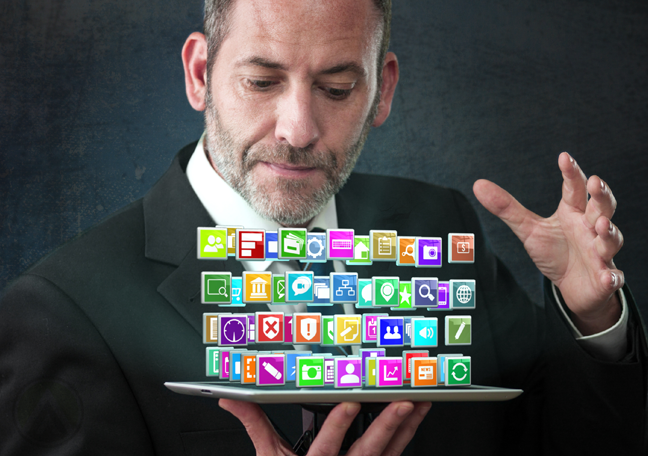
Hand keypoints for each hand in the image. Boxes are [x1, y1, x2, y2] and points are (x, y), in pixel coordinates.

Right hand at [219, 399, 430, 455]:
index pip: (326, 448)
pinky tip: (418, 416)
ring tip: (419, 402)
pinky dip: (408, 435)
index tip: (350, 404)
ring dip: (406, 426)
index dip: (338, 426)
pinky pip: (396, 454)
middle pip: (368, 451)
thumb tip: (232, 400)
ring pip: (390, 451)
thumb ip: (256, 426)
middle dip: (386, 426)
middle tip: (401, 402)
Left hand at [473, 152, 623, 334]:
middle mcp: (591, 228)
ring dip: (609, 232)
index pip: (575, 189)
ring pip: (611, 238)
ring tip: (601, 225)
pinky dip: (611, 277)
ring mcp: (601, 252)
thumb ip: (507, 208)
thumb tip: (478, 184)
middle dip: (602, 196)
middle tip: (595, 182)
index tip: (564, 157)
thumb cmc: (554, 251)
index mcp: (573, 212)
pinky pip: (612, 277)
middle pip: (602, 207)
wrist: (572, 286)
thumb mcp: (528, 229)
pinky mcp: (605, 277)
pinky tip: (608, 277)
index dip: (571, 173)